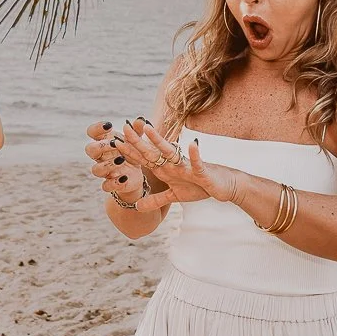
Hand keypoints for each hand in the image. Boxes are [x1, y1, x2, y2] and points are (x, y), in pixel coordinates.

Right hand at [84, 120, 143, 199]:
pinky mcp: (110, 184)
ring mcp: (104, 171)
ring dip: (107, 164)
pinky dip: (114, 182)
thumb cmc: (131, 153)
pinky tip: (124, 177)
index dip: (96, 128)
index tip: (109, 125)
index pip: (92, 132)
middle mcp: (100, 157)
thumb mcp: (135, 141)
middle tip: (114, 144)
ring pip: (96, 169)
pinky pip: (106, 186)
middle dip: (100, 146)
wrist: (135, 175)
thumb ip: (137, 131)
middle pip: (90, 150)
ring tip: (121, 160)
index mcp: (104, 142)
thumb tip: (141, 120)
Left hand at [120, 119, 240, 211]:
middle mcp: (173, 164)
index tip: (113, 143)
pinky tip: (193, 144)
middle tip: (124, 128)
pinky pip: (197, 163)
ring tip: (148, 128)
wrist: (223, 186)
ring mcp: (187, 167)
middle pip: (152, 152)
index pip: (144, 159)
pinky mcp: (202, 171)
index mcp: (166, 169)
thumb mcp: (174, 197)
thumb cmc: (200, 187)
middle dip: (138, 142)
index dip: (129, 153)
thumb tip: (137, 207)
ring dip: (160, 141)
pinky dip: (195, 155)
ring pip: (171, 153)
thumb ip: (156, 200)